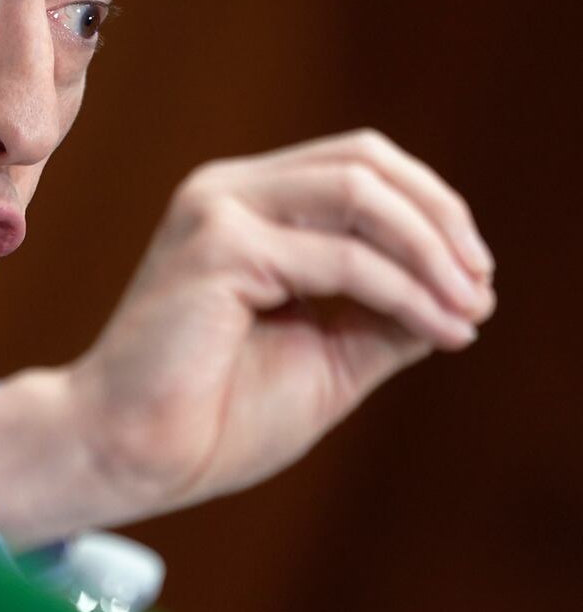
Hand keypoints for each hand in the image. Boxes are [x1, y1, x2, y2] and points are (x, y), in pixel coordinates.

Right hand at [0, 129, 495, 549]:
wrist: (131, 451)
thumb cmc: (212, 411)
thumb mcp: (326, 352)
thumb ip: (384, 314)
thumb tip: (466, 289)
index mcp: (242, 204)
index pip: (357, 165)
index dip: (431, 209)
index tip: (475, 282)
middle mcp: (226, 190)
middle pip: (365, 160)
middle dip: (442, 220)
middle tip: (480, 289)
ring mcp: (217, 210)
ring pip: (360, 192)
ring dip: (432, 252)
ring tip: (468, 310)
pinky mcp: (218, 246)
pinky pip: (341, 257)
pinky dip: (404, 292)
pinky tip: (436, 329)